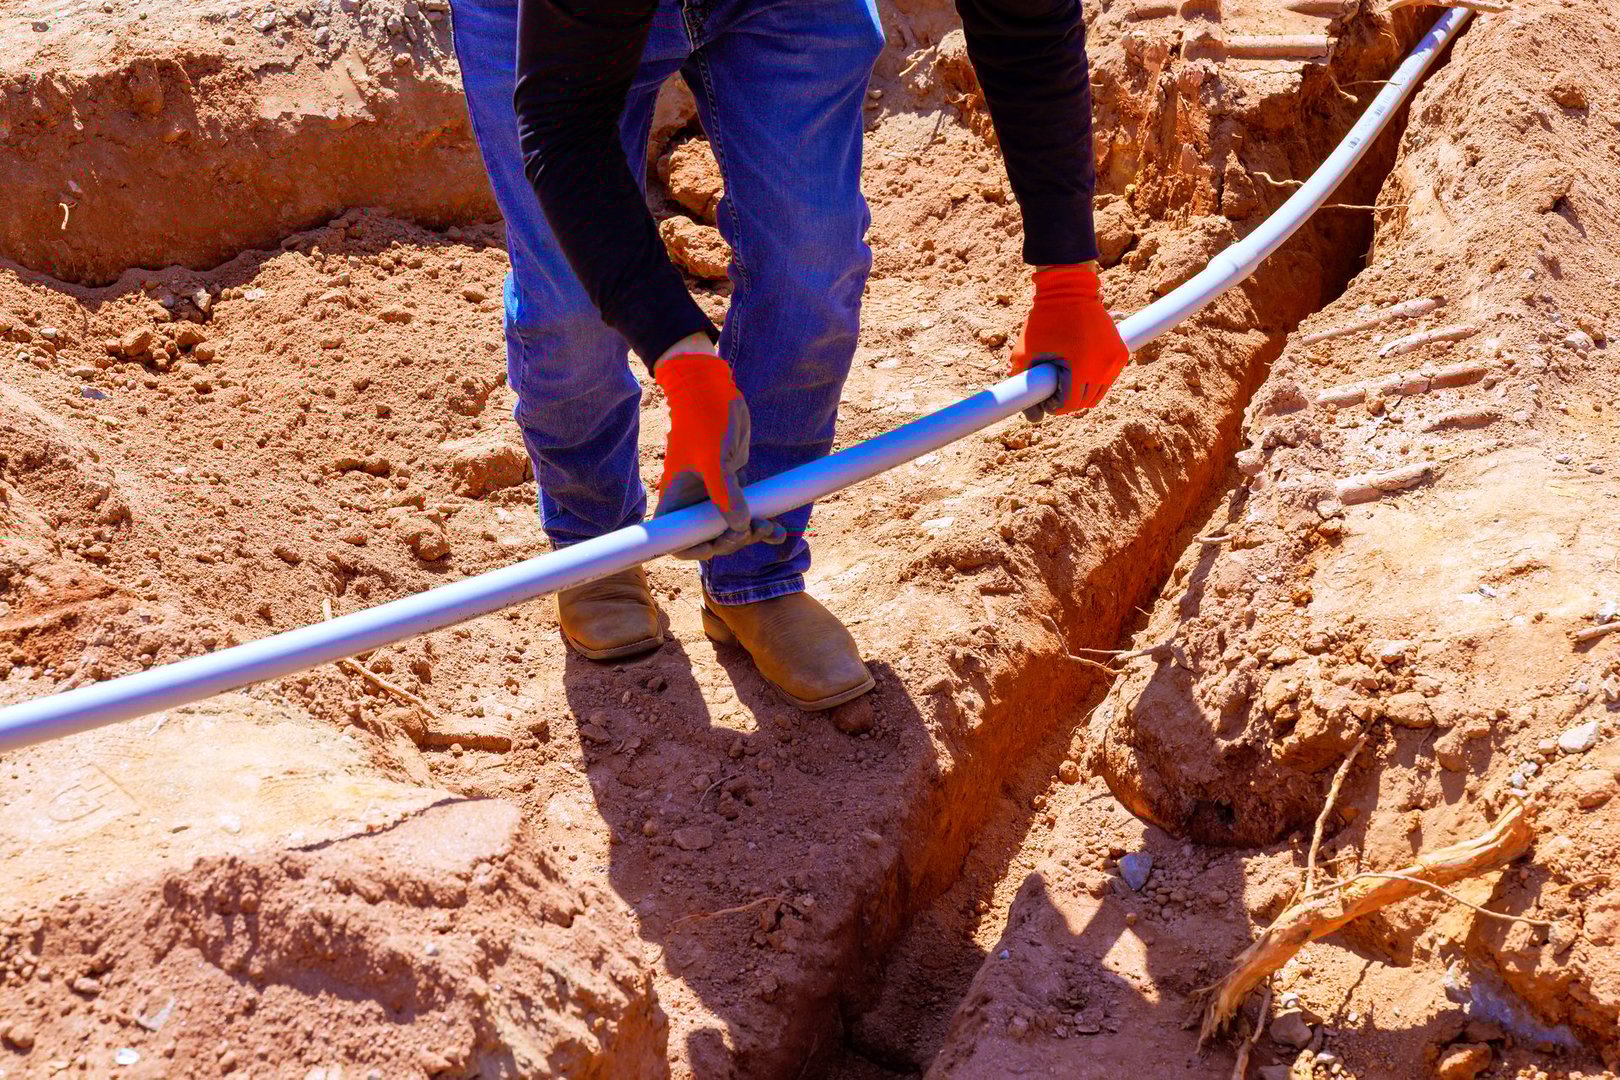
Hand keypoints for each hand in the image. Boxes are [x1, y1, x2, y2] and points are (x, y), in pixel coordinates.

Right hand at [652, 346, 786, 559]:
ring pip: (732, 528)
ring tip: (772, 529)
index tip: (715, 545)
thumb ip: (724, 494)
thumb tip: (738, 527)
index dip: (693, 550)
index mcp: (676, 499)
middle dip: (732, 541)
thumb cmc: (703, 419)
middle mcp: (693, 501)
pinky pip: (747, 511)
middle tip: (751, 530)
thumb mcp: (713, 459)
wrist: (713, 389)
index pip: (676, 540)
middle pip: (710, 539)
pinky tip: (780, 530)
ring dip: (753, 533)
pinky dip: (762, 521)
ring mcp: (714, 495)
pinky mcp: (733, 484)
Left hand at [1009, 264, 1129, 420]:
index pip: (1069, 405)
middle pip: (1085, 402)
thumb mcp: (1025, 352)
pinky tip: (1080, 368)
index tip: (1044, 397)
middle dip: (1067, 401)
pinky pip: (1108, 378)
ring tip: (1066, 378)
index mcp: (1080, 368)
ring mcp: (1115, 360)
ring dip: (1082, 391)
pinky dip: (1095, 379)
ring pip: (1099, 393)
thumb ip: (1024, 383)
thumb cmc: (1044, 320)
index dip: (1053, 406)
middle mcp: (1102, 366)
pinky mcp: (1121, 352)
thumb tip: (1031, 415)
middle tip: (1053, 388)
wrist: (1069, 289)